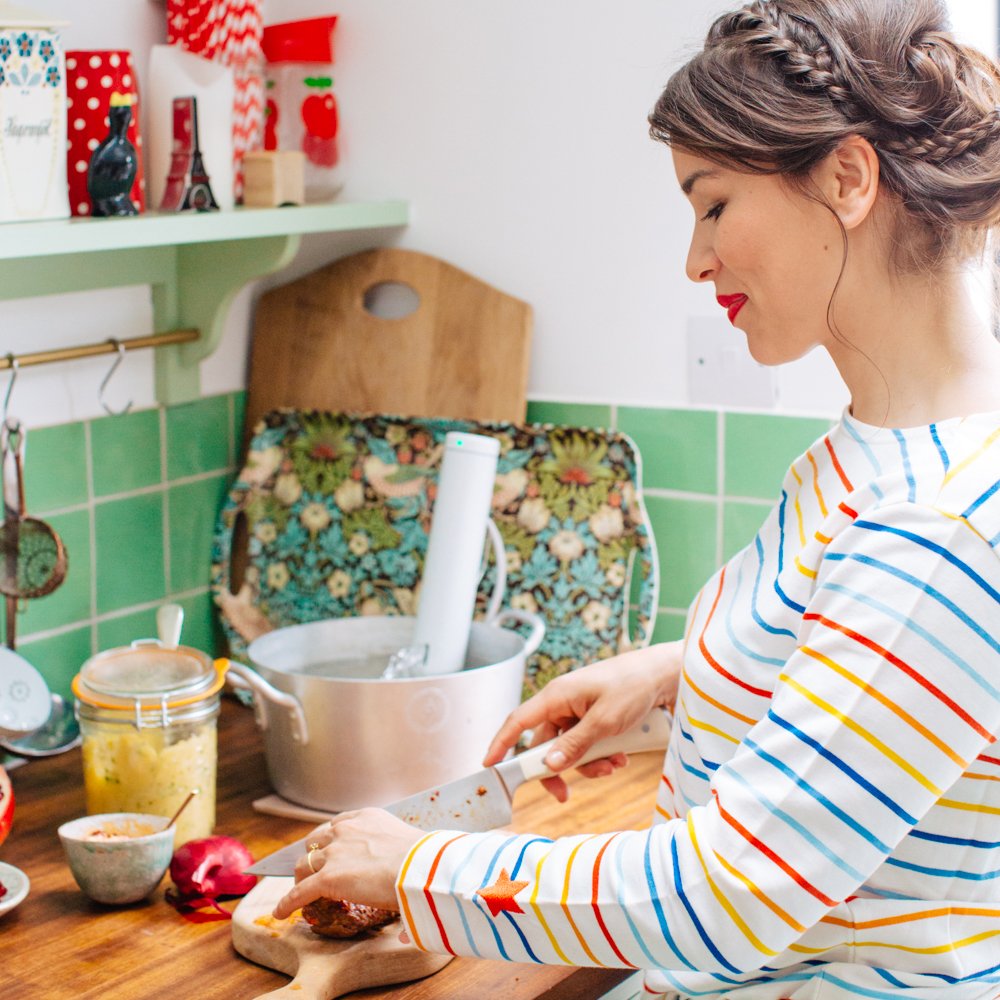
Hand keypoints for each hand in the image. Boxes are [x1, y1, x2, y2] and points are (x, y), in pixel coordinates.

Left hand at [272, 809, 423, 918]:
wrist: (420, 867)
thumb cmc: (424, 859)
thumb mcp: (409, 843)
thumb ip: (401, 854)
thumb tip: (416, 882)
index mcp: (366, 816)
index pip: (338, 824)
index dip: (331, 839)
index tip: (331, 849)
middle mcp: (345, 829)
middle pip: (316, 841)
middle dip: (313, 855)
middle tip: (315, 870)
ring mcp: (334, 853)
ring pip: (304, 864)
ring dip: (301, 877)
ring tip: (301, 890)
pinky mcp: (327, 878)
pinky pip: (299, 892)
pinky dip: (288, 902)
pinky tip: (282, 913)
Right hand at [483, 641, 681, 801]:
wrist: (666, 675)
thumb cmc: (633, 687)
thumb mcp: (603, 722)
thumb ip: (574, 746)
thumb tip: (547, 766)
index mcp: (556, 696)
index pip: (517, 722)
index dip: (500, 744)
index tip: (488, 766)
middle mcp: (563, 703)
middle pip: (545, 744)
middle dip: (560, 768)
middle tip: (565, 795)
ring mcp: (580, 711)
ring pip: (570, 749)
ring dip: (589, 764)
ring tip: (614, 765)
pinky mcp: (596, 717)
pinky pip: (588, 744)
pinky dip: (601, 755)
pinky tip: (621, 756)